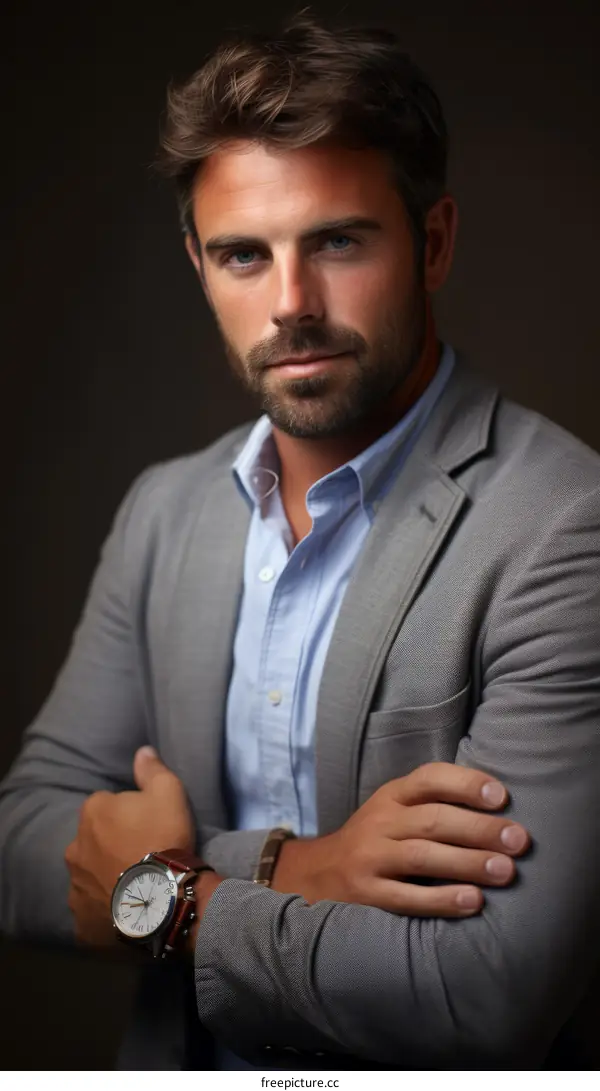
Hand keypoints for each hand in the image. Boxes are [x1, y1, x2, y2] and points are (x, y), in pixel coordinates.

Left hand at [65, 746, 195, 945]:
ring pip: (91, 874)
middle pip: (95, 840)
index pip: (107, 806)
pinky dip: (105, 907)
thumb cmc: (163, 839)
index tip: (149, 827)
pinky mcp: (80, 919)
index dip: (130, 815)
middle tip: (143, 855)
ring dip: (107, 875)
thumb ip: (152, 770)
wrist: (161, 899)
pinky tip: (126, 909)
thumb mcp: (168, 793)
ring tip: (136, 885)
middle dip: (112, 844)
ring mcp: (76, 886)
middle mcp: (75, 847)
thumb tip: (141, 751)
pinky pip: (92, 908)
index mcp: (92, 813)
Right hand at [273, 762, 529, 916]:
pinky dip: (442, 900)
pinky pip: (406, 897)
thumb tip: (500, 813)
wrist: (317, 874)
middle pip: (433, 820)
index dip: (465, 784)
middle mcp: (380, 821)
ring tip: (505, 871)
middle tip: (519, 841)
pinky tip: (472, 902)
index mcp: (393, 795)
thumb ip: (435, 805)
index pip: (430, 779)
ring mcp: (370, 857)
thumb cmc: (377, 840)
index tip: (500, 797)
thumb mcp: (396, 810)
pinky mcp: (365, 893)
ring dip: (467, 863)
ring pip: (422, 856)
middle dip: (480, 829)